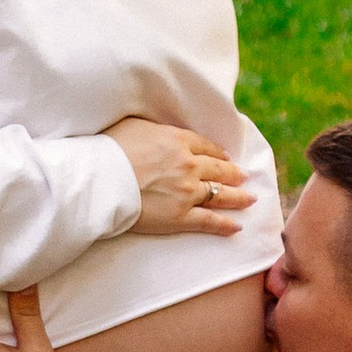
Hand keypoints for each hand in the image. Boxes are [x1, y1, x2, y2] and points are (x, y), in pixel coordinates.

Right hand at [105, 113, 251, 235]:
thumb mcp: (135, 125)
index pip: (205, 146)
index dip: (217, 152)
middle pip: (219, 169)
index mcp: (178, 141)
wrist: (101, 179)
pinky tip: (237, 226)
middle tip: (244, 176)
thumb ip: (155, 129)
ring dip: (238, 197)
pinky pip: (209, 221)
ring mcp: (187, 192)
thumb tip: (160, 131)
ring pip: (221, 194)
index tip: (224, 157)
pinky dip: (225, 225)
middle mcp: (189, 165)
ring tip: (250, 199)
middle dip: (234, 173)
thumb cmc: (110, 149)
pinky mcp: (180, 216)